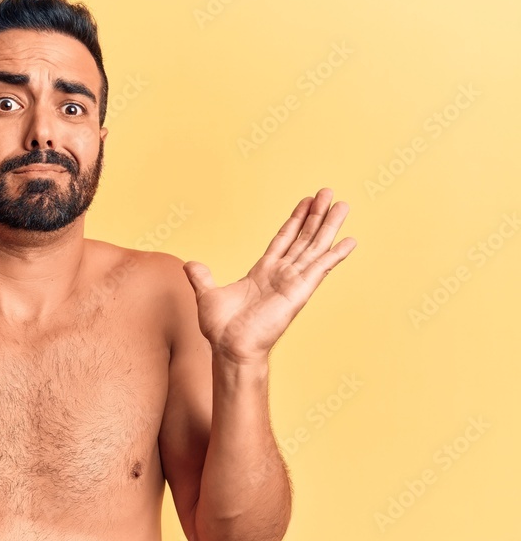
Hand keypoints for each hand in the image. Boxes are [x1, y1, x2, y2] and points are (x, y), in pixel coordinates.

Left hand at [183, 188, 355, 362]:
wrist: (230, 347)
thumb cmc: (221, 328)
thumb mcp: (207, 294)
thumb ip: (202, 277)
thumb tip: (190, 265)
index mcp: (263, 272)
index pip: (283, 240)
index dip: (295, 220)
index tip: (306, 202)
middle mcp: (281, 274)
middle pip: (303, 238)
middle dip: (316, 216)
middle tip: (328, 193)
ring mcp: (293, 281)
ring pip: (314, 247)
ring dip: (328, 226)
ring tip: (342, 205)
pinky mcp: (300, 291)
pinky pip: (320, 268)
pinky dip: (335, 255)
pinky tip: (350, 241)